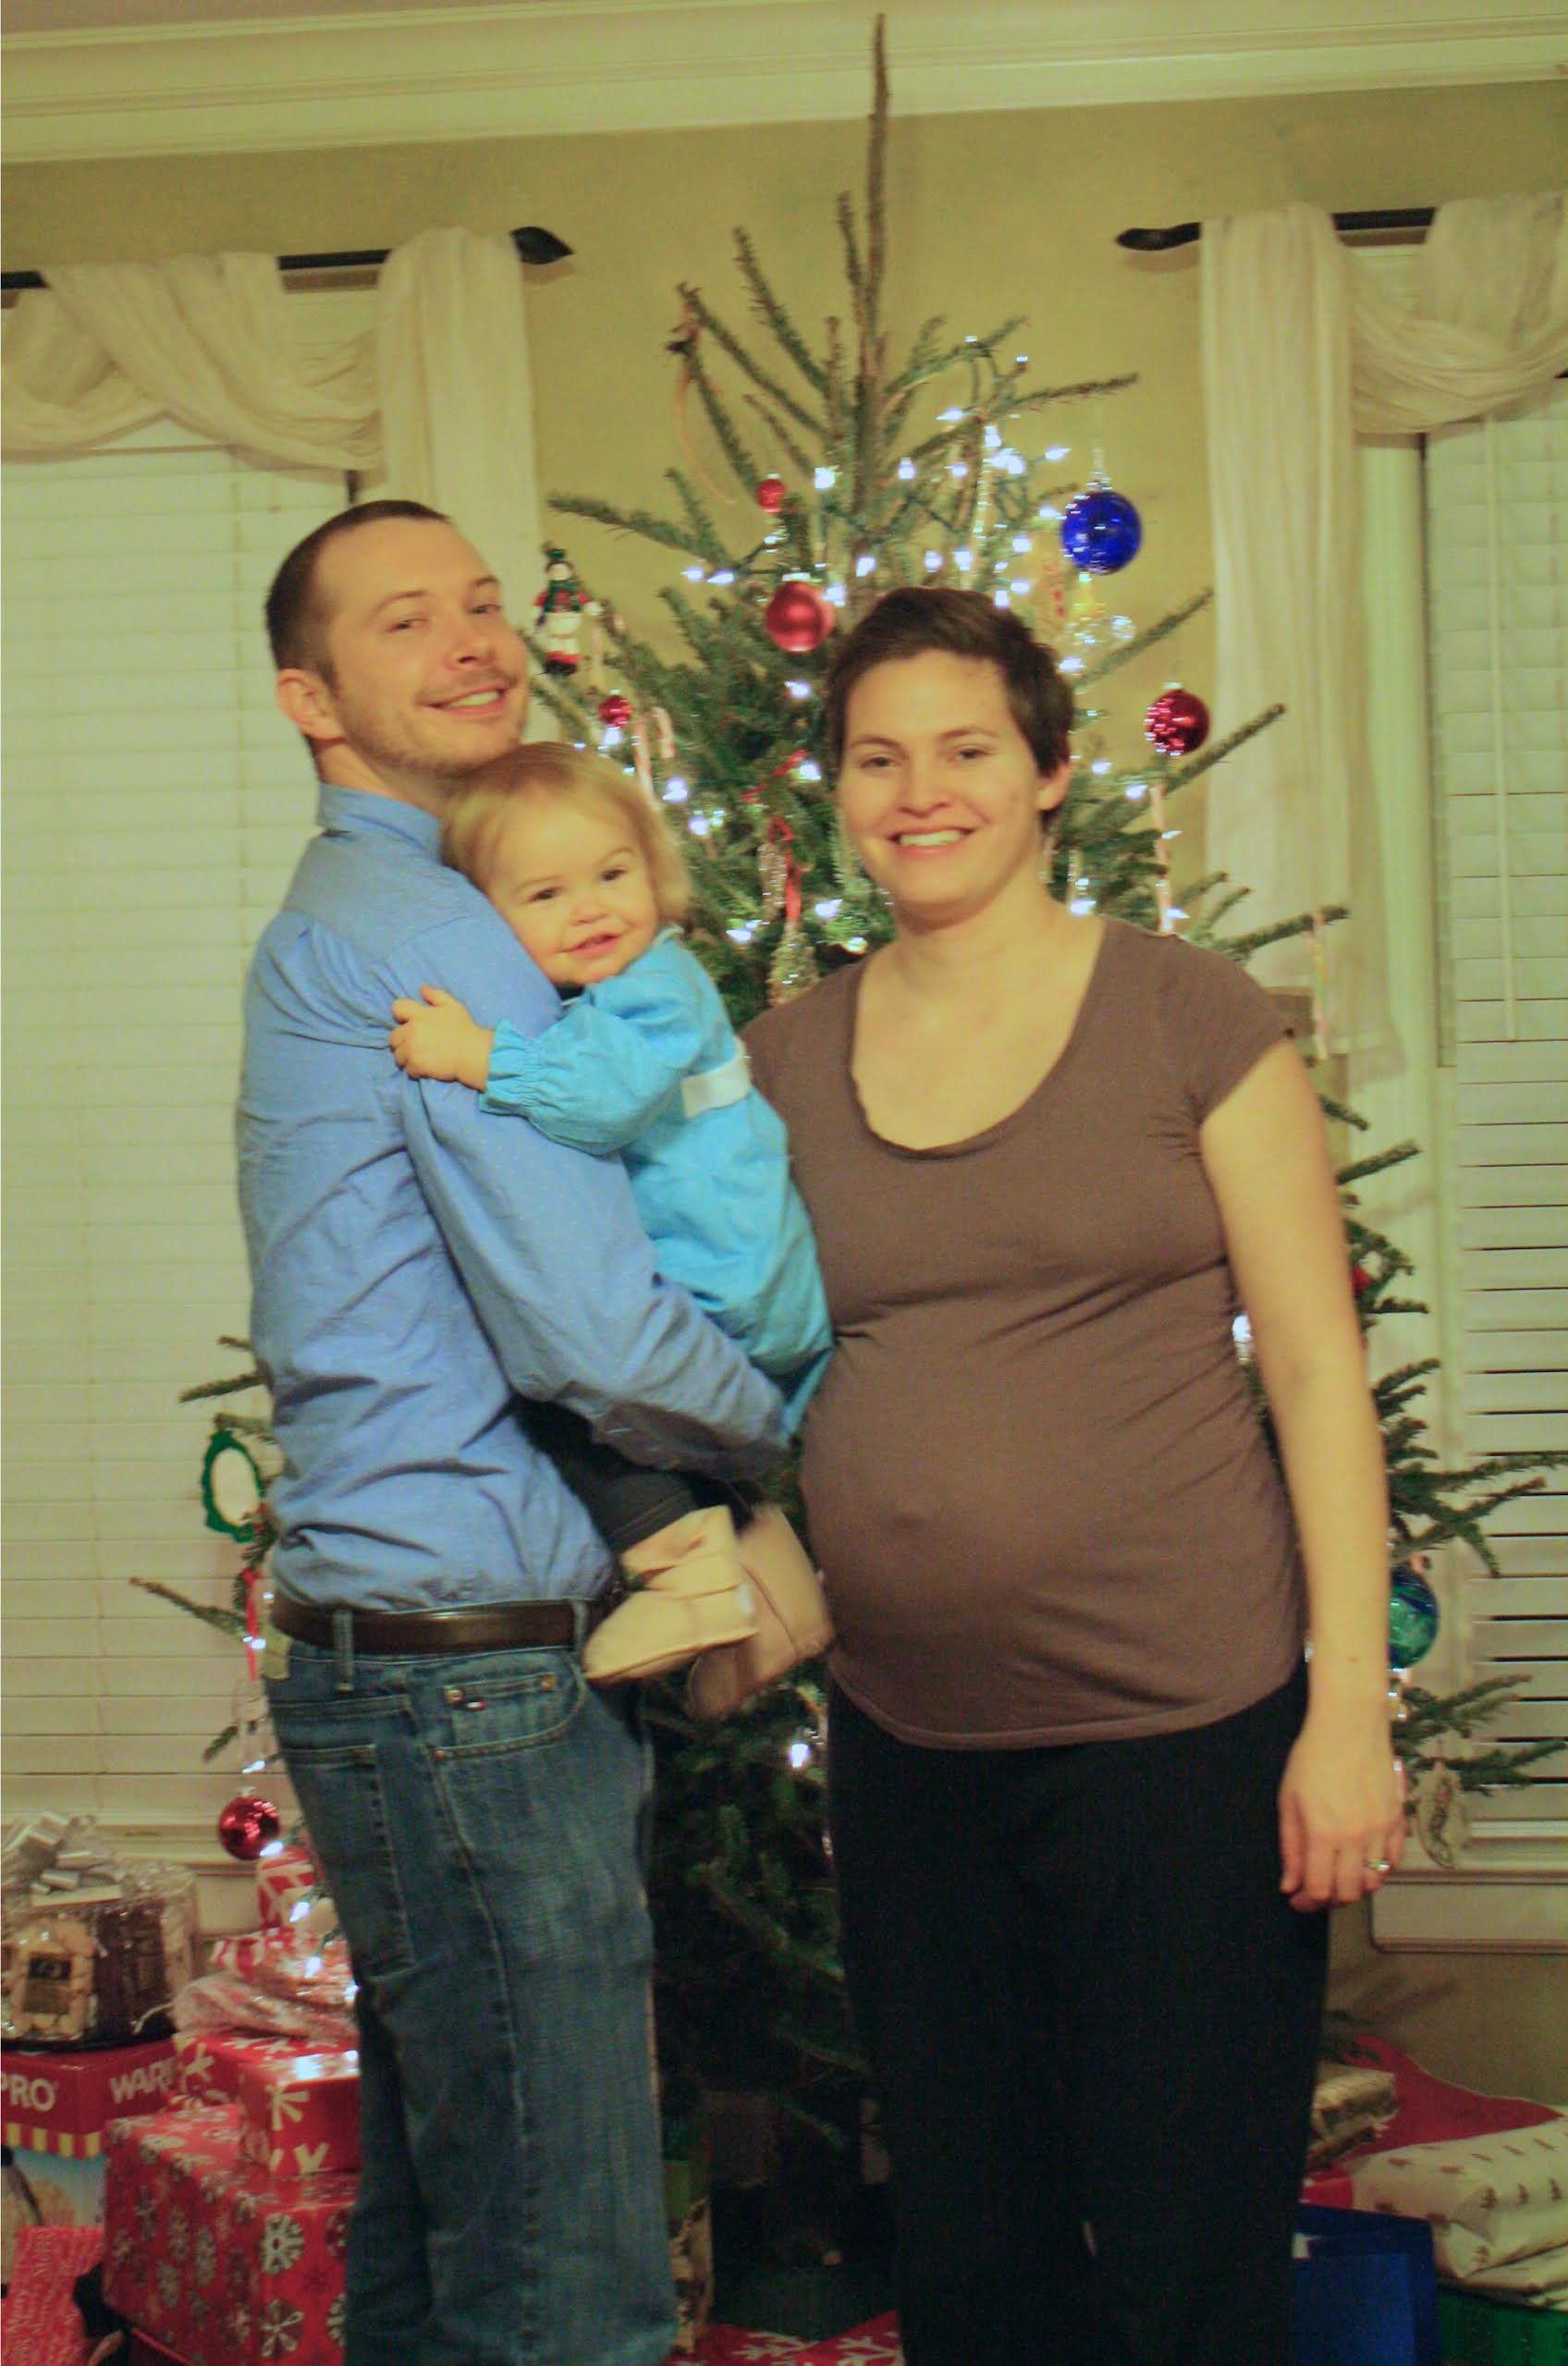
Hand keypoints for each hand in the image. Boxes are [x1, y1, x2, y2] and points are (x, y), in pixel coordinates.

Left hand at [388, 985, 493, 1090]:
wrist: (472, 1053)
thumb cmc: (464, 1028)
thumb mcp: (453, 1006)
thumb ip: (436, 995)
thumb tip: (422, 988)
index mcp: (419, 1014)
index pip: (397, 1008)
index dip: (401, 1014)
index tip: (409, 1021)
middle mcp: (412, 1031)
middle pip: (393, 1037)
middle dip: (402, 1040)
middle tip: (415, 1044)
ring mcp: (412, 1049)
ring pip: (398, 1055)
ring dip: (406, 1057)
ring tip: (420, 1057)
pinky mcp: (416, 1065)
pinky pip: (407, 1069)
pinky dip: (415, 1070)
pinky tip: (425, 1068)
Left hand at [1278, 1697, 1405, 1911]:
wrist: (1350, 1724)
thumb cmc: (1313, 1758)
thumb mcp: (1289, 1801)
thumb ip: (1290, 1847)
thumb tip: (1290, 1885)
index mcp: (1323, 1833)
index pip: (1319, 1889)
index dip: (1306, 1902)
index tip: (1297, 1899)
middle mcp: (1356, 1837)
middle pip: (1349, 1892)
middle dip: (1329, 1900)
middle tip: (1316, 1892)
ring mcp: (1381, 1829)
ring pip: (1374, 1881)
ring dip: (1355, 1888)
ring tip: (1338, 1877)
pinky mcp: (1398, 1820)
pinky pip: (1394, 1860)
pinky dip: (1379, 1869)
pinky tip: (1362, 1861)